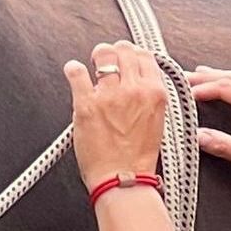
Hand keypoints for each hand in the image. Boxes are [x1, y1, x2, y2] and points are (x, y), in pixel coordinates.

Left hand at [64, 41, 165, 191]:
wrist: (122, 179)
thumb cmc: (138, 157)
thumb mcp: (157, 120)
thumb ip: (149, 96)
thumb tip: (138, 79)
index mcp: (155, 93)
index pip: (145, 56)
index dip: (133, 53)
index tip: (126, 56)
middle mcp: (134, 90)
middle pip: (123, 50)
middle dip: (114, 52)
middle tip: (107, 59)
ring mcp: (109, 96)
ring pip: (103, 55)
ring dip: (96, 56)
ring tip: (92, 63)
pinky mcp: (86, 104)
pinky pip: (77, 72)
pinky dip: (73, 69)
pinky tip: (73, 70)